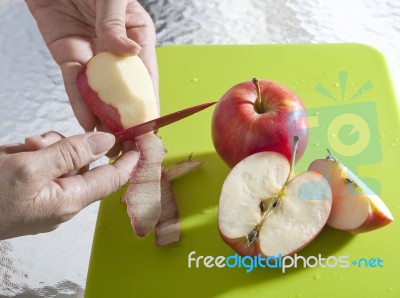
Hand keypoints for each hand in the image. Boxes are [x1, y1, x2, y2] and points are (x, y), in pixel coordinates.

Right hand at [0, 131, 138, 239]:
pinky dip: (36, 154)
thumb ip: (71, 153)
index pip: (114, 178)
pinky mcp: (32, 191)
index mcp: (70, 200)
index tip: (143, 141)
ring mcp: (47, 197)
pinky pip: (47, 166)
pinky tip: (18, 152)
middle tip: (40, 142)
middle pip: (87, 165)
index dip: (130, 159)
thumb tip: (104, 141)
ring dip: (49, 148)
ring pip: (65, 162)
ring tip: (23, 147)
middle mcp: (64, 200)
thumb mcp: (29, 168)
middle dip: (71, 146)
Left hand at [25, 0, 157, 131]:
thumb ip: (117, 24)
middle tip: (128, 142)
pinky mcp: (68, 56)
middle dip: (127, 117)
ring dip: (103, 116)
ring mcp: (93, 56)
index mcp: (138, 37)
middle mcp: (117, 51)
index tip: (149, 127)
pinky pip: (75, 82)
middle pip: (124, 90)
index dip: (148, 103)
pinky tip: (86, 120)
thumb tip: (127, 52)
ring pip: (100, 92)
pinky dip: (79, 101)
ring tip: (107, 140)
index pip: (146, 77)